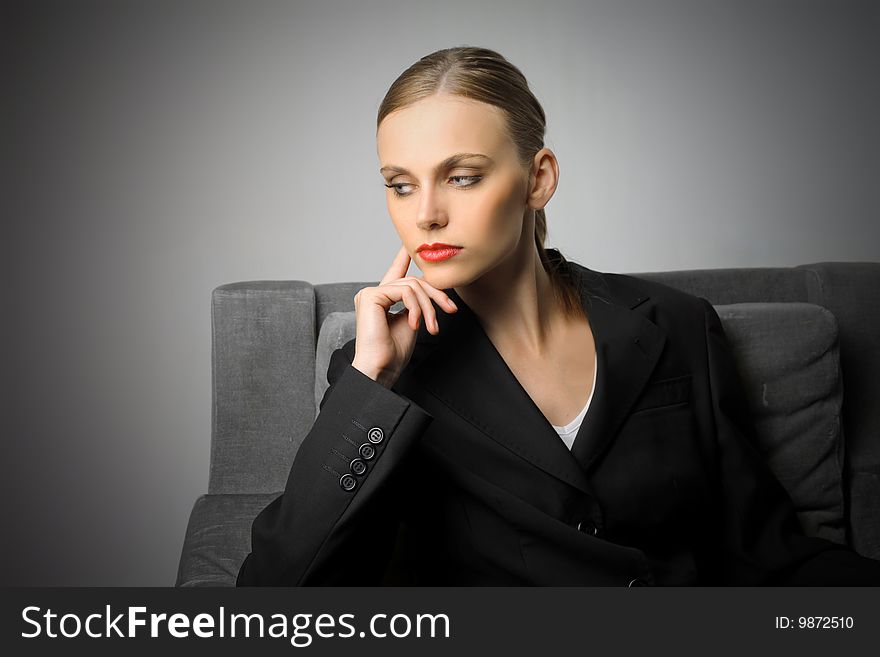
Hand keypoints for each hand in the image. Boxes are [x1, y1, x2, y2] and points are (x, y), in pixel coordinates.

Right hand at [351, 245, 457, 387]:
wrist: (381, 368)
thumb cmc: (394, 353)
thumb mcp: (412, 322)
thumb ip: (417, 304)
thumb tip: (428, 290)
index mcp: (382, 300)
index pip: (395, 273)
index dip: (403, 257)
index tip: (409, 245)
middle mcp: (374, 294)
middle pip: (413, 281)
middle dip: (436, 295)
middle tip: (450, 310)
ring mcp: (370, 293)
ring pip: (412, 285)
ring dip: (428, 306)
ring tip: (431, 327)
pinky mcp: (370, 296)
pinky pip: (404, 291)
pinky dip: (416, 307)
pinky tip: (415, 324)